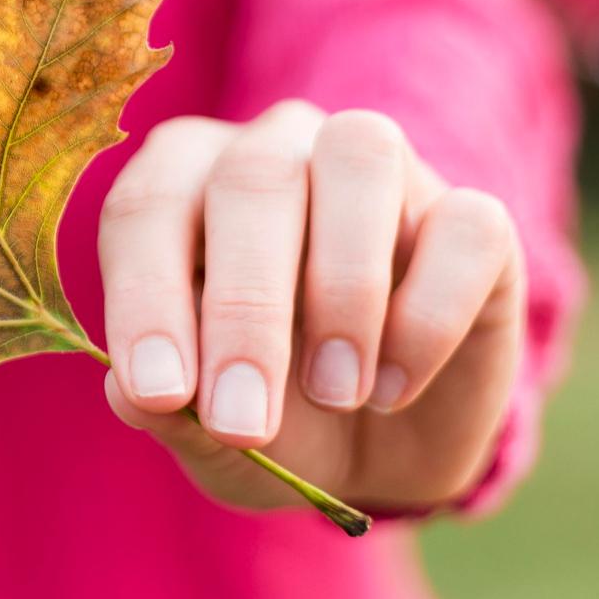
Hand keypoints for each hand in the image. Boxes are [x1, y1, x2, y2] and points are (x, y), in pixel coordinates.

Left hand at [98, 99, 524, 514]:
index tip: (160, 395)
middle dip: (244, 309)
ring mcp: (380, 169)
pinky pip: (464, 225)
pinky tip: (394, 388)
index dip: (145, 297)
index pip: (147, 207)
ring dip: (343, 286)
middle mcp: (274, 148)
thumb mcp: (206, 432)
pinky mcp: (471, 217)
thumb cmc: (268, 413)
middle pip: (253, 179)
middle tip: (244, 420)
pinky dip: (428, 317)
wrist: (378, 450)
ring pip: (360, 156)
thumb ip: (165, 407)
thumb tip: (127, 392)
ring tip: (335, 395)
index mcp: (182, 181)